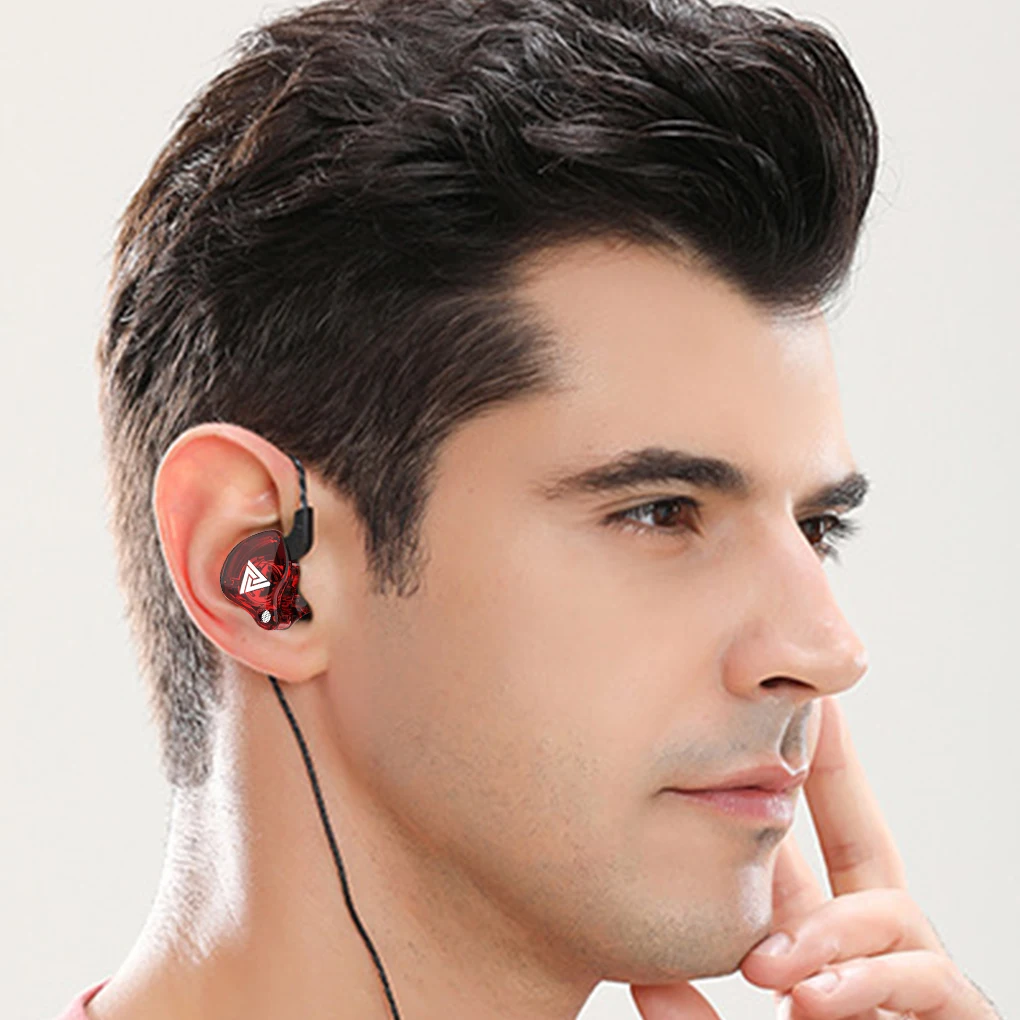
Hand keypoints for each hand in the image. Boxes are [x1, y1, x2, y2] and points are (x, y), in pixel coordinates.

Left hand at [631, 696, 1003, 1018]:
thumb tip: (648, 979)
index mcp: (808, 951)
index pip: (796, 855)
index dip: (784, 789)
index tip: (759, 724)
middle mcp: (862, 958)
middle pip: (859, 840)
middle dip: (834, 774)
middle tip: (811, 708)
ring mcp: (910, 991)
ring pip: (893, 911)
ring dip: (831, 930)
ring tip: (770, 969)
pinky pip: (925, 982)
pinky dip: (868, 982)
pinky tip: (811, 996)